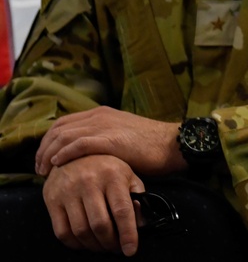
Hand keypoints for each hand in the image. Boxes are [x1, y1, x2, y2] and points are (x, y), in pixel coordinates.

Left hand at [36, 107, 184, 176]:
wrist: (172, 144)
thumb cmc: (150, 146)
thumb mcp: (121, 136)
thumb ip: (102, 139)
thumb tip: (85, 156)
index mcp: (101, 113)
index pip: (63, 123)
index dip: (48, 141)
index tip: (44, 159)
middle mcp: (99, 116)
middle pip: (58, 128)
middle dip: (43, 148)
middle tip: (39, 168)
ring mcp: (105, 126)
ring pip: (64, 136)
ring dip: (49, 154)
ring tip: (44, 171)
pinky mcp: (110, 139)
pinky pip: (78, 144)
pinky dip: (64, 154)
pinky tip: (58, 165)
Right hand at [42, 155, 144, 255]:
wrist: (72, 152)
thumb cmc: (106, 166)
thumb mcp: (126, 174)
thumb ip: (137, 196)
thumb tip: (140, 223)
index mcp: (113, 175)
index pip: (122, 210)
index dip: (127, 234)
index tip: (130, 250)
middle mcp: (90, 182)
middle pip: (100, 224)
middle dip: (110, 243)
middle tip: (115, 249)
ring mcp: (69, 191)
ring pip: (81, 230)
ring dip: (93, 246)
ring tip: (102, 247)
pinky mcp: (52, 200)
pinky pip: (61, 231)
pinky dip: (74, 244)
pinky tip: (84, 243)